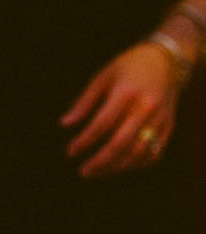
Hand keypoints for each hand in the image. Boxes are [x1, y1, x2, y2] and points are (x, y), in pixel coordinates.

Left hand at [61, 42, 181, 177]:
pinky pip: (154, 152)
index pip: (101, 124)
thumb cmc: (127, 67)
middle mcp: (145, 108)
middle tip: (83, 171)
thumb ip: (84, 102)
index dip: (84, 141)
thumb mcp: (101, 77)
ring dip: (116, 166)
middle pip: (121, 143)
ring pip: (138, 152)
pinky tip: (119, 166)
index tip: (70, 152)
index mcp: (125, 93)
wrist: (165, 61)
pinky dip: (137, 164)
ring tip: (97, 172)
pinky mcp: (169, 127)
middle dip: (100, 161)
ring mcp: (160, 119)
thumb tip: (64, 124)